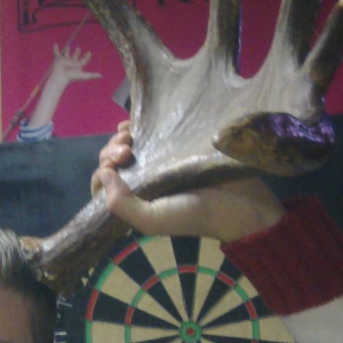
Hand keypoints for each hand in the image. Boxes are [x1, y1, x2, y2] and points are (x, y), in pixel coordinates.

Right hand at [46, 45, 101, 85]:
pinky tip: (55, 45)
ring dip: (67, 51)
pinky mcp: (58, 59)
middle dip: (77, 52)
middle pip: (75, 56)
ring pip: (66, 54)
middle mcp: (71, 62)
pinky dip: (56, 49)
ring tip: (68, 47)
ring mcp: (64, 60)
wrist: (60, 76)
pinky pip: (57, 53)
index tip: (89, 52)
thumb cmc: (71, 76)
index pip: (83, 60)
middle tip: (78, 48)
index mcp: (77, 66)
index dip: (87, 57)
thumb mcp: (84, 76)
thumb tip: (101, 76)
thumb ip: (92, 75)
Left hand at [93, 121, 283, 242]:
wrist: (239, 202)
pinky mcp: (173, 146)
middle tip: (127, 149)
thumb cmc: (193, 214)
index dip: (102, 172)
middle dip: (111, 151)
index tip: (115, 164)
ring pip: (126, 146)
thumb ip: (122, 205)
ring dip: (120, 138)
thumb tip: (105, 172)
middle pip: (111, 162)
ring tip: (130, 134)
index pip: (103, 185)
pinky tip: (136, 123)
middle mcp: (141, 182)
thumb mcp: (152, 220)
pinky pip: (147, 133)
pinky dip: (136, 126)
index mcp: (133, 201)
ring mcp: (157, 163)